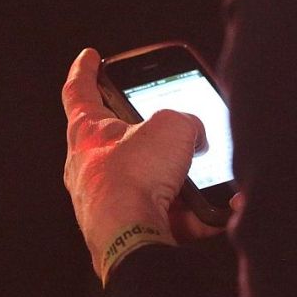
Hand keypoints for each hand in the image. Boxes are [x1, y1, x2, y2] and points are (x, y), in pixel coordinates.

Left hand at [62, 48, 222, 281]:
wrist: (133, 239)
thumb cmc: (134, 178)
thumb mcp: (172, 125)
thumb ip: (187, 121)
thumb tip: (196, 136)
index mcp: (87, 133)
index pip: (79, 91)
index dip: (85, 70)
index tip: (89, 56)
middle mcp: (90, 169)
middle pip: (121, 140)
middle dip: (150, 134)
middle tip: (173, 125)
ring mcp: (109, 203)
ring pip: (150, 180)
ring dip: (179, 177)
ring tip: (206, 175)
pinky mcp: (131, 230)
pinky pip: (169, 215)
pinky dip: (194, 214)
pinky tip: (217, 210)